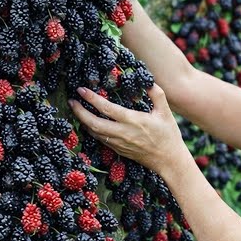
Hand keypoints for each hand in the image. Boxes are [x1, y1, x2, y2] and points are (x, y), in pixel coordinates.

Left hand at [69, 84, 188, 174]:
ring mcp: (119, 143)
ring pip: (94, 133)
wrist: (169, 161)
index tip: (81, 90)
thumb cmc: (168, 135)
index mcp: (132, 120)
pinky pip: (100, 139)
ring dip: (84, 122)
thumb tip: (148, 80)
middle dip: (80, 112)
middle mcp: (122, 133)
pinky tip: (89, 124)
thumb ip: (156, 94)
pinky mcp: (118, 150)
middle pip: (94, 123)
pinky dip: (92, 130)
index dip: (91, 98)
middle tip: (71, 101)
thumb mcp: (165, 112)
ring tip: (77, 110)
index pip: (106, 108)